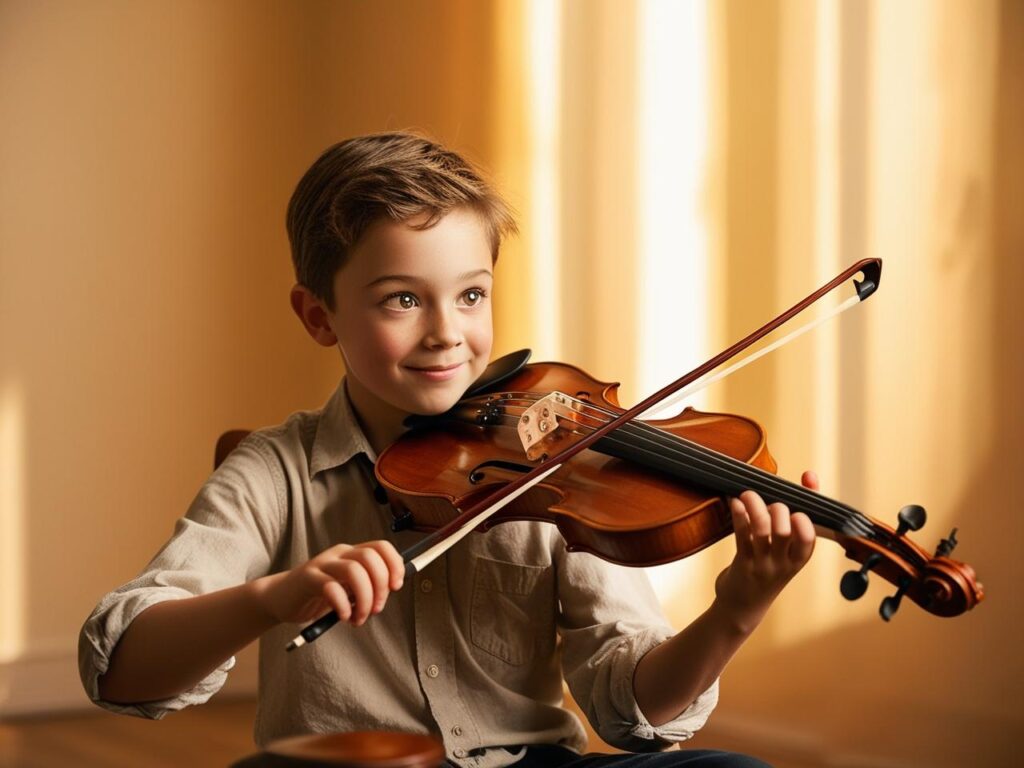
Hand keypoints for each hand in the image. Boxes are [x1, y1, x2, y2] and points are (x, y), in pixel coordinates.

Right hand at [256, 540, 404, 626]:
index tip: (396, 587)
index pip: (381, 547)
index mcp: (352, 553)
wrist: (281, 598)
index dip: (394, 565)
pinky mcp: (308, 579)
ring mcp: (322, 564)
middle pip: (371, 558)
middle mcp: (339, 554)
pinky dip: (343, 605)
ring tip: (358, 618)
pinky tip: (343, 616)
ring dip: (364, 599)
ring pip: (354, 571)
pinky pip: (331, 588)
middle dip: (380, 587)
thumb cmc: (319, 594)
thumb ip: (368, 584)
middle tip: (375, 609)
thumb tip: (393, 587)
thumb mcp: (348, 587)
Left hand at [713, 471, 817, 632]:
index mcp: (799, 558)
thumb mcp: (788, 549)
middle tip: (768, 501)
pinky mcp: (742, 563)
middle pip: (786, 530)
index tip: (800, 496)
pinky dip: (738, 515)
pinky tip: (735, 503)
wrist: (743, 607)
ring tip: (747, 493)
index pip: (809, 537)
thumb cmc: (768, 569)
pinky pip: (740, 535)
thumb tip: (809, 476)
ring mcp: (762, 564)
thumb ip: (793, 516)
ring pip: (762, 530)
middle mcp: (783, 563)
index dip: (805, 515)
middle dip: (778, 508)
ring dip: (755, 506)